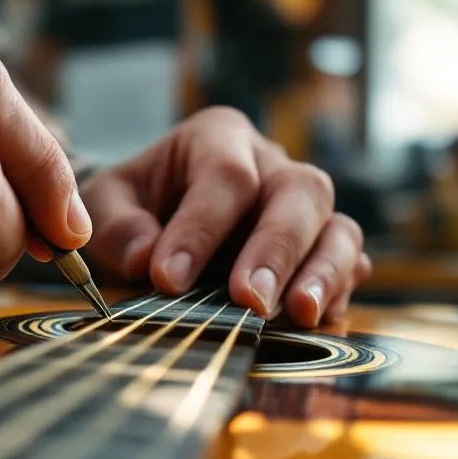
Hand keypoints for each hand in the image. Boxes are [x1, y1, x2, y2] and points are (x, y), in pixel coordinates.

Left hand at [79, 107, 370, 326]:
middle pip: (300, 191)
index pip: (225, 176)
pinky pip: (350, 265)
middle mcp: (272, 164)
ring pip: (338, 227)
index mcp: (219, 138)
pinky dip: (337, 293)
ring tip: (302, 313)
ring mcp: (305, 207)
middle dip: (276, 249)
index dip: (200, 229)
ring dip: (325, 272)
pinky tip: (316, 320)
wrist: (156, 217)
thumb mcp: (107, 203)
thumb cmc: (135, 207)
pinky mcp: (320, 247)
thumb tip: (144, 258)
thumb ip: (117, 225)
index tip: (168, 279)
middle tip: (250, 301)